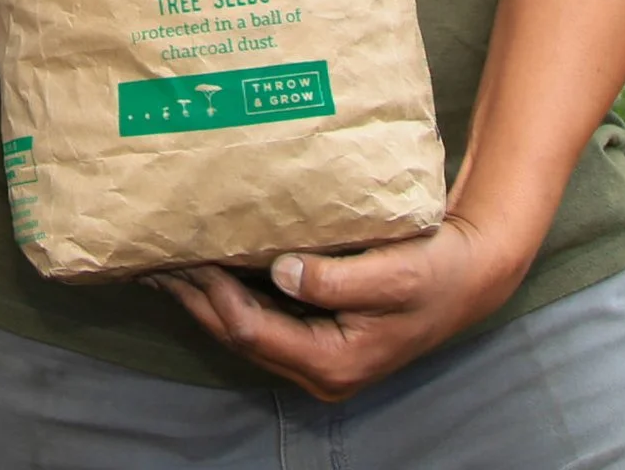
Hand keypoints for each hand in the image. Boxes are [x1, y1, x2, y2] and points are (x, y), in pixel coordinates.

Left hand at [145, 214, 526, 399]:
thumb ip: (336, 279)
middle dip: (193, 298)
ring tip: (167, 263)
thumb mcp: (393, 273)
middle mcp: (319, 370)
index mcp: (332, 361)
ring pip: (244, 330)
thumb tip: (281, 270)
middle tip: (152, 260)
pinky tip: (210, 268)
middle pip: (237, 336)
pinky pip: (261, 320)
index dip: (212, 294)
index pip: (250, 329)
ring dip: (205, 298)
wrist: (471, 277)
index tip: (185, 254)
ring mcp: (318, 357)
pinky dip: (230, 294)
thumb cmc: (436, 272)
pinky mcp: (319, 337)